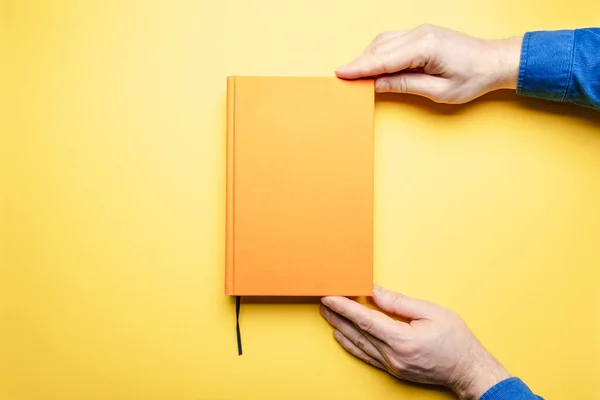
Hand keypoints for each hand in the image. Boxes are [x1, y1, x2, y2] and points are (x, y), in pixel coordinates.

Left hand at [320, 285, 510, 399]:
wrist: (468, 371)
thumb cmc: (456, 340)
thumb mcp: (431, 312)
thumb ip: (399, 302)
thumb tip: (375, 292)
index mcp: (402, 339)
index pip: (365, 319)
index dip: (344, 306)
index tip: (329, 296)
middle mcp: (393, 356)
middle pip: (357, 331)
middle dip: (337, 315)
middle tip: (322, 301)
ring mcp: (392, 366)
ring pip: (359, 344)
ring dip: (340, 328)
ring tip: (327, 314)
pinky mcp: (393, 370)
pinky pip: (366, 356)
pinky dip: (351, 345)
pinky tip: (342, 336)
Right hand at [335, 24, 522, 103]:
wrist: (496, 61)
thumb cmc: (474, 78)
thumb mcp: (439, 91)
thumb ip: (405, 85)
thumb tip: (378, 84)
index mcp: (425, 47)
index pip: (383, 59)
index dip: (360, 68)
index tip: (341, 73)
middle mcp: (420, 34)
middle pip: (380, 47)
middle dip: (359, 62)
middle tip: (342, 77)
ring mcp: (421, 31)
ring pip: (384, 41)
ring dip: (368, 56)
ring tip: (354, 73)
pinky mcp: (423, 34)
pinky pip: (393, 40)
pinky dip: (379, 51)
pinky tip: (373, 63)